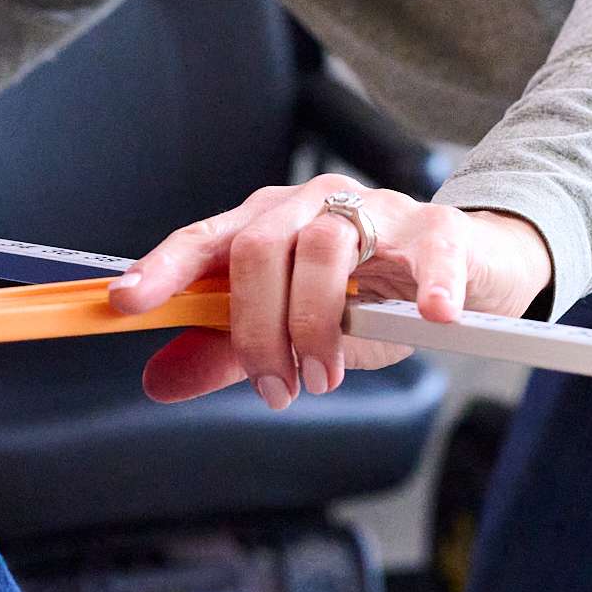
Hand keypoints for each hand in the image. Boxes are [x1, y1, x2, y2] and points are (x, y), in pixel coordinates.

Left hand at [108, 176, 551, 406]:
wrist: (466, 272)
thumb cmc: (375, 297)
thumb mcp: (294, 329)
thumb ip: (228, 352)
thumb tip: (156, 379)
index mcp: (270, 222)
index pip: (206, 240)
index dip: (163, 268)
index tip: (125, 302)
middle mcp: (315, 204)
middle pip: (260, 249)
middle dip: (257, 327)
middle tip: (278, 387)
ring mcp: (378, 210)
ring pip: (325, 248)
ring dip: (318, 324)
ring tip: (326, 377)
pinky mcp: (440, 228)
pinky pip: (429, 250)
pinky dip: (430, 285)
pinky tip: (431, 317)